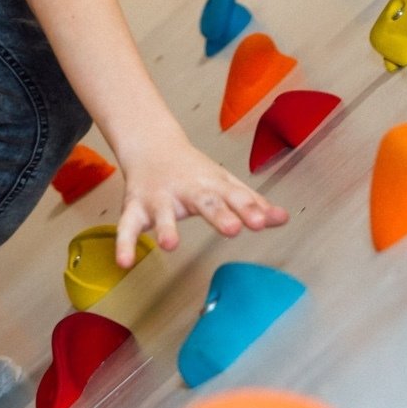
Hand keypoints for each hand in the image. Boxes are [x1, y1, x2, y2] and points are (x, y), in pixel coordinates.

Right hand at [112, 135, 287, 266]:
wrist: (151, 146)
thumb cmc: (192, 170)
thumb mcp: (225, 183)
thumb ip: (251, 202)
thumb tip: (282, 218)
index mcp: (212, 185)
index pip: (234, 196)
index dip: (249, 209)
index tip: (262, 221)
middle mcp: (187, 190)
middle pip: (204, 201)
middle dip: (218, 215)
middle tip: (232, 229)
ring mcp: (160, 198)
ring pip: (163, 213)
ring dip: (166, 228)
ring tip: (170, 245)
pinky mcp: (135, 208)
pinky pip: (127, 226)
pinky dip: (124, 243)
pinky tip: (124, 262)